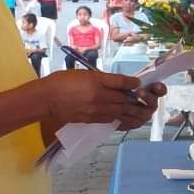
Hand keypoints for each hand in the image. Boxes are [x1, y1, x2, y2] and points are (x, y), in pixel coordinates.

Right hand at [40, 71, 162, 129]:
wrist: (46, 99)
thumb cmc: (63, 81)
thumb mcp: (84, 73)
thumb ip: (103, 78)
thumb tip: (120, 82)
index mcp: (96, 82)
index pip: (121, 83)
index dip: (133, 83)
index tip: (138, 83)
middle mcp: (98, 97)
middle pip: (124, 99)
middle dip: (137, 100)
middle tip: (147, 99)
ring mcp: (96, 110)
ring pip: (120, 111)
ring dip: (133, 112)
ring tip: (142, 111)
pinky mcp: (92, 119)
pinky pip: (111, 119)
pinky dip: (121, 118)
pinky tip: (127, 117)